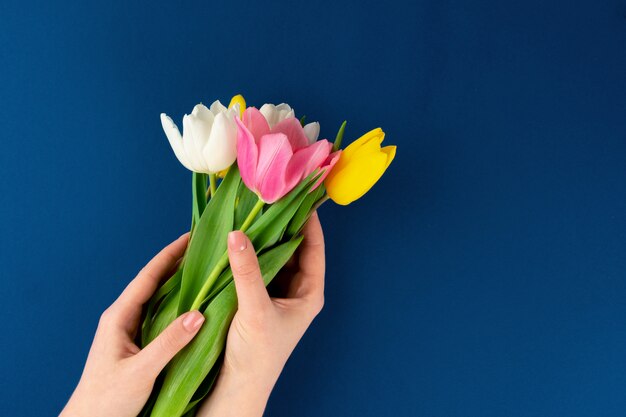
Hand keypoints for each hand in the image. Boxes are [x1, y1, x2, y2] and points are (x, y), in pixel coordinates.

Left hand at [60, 233, 204, 416]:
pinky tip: (193, 304)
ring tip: (203, 269)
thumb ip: (169, 343)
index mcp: (119, 317)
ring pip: (157, 298)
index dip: (169, 255)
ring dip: (178, 282)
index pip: (148, 277)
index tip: (190, 237)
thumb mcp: (141, 371)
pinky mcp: (136, 343)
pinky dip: (177, 304)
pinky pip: (159, 315)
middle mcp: (123, 318)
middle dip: (176, 263)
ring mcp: (129, 330)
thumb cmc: (107, 400)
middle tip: (203, 247)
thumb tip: (198, 315)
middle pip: (153, 282)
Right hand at [198, 212, 325, 416]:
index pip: (313, 248)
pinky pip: (255, 267)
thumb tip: (237, 234)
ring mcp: (275, 293)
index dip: (309, 220)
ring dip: (262, 237)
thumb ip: (247, 271)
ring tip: (251, 210)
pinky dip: (248, 253)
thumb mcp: (255, 309)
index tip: (300, 194)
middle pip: (292, 248)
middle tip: (269, 196)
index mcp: (308, 293)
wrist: (236, 387)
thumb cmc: (257, 355)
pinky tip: (237, 238)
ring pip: (272, 256)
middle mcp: (295, 290)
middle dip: (281, 224)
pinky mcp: (255, 297)